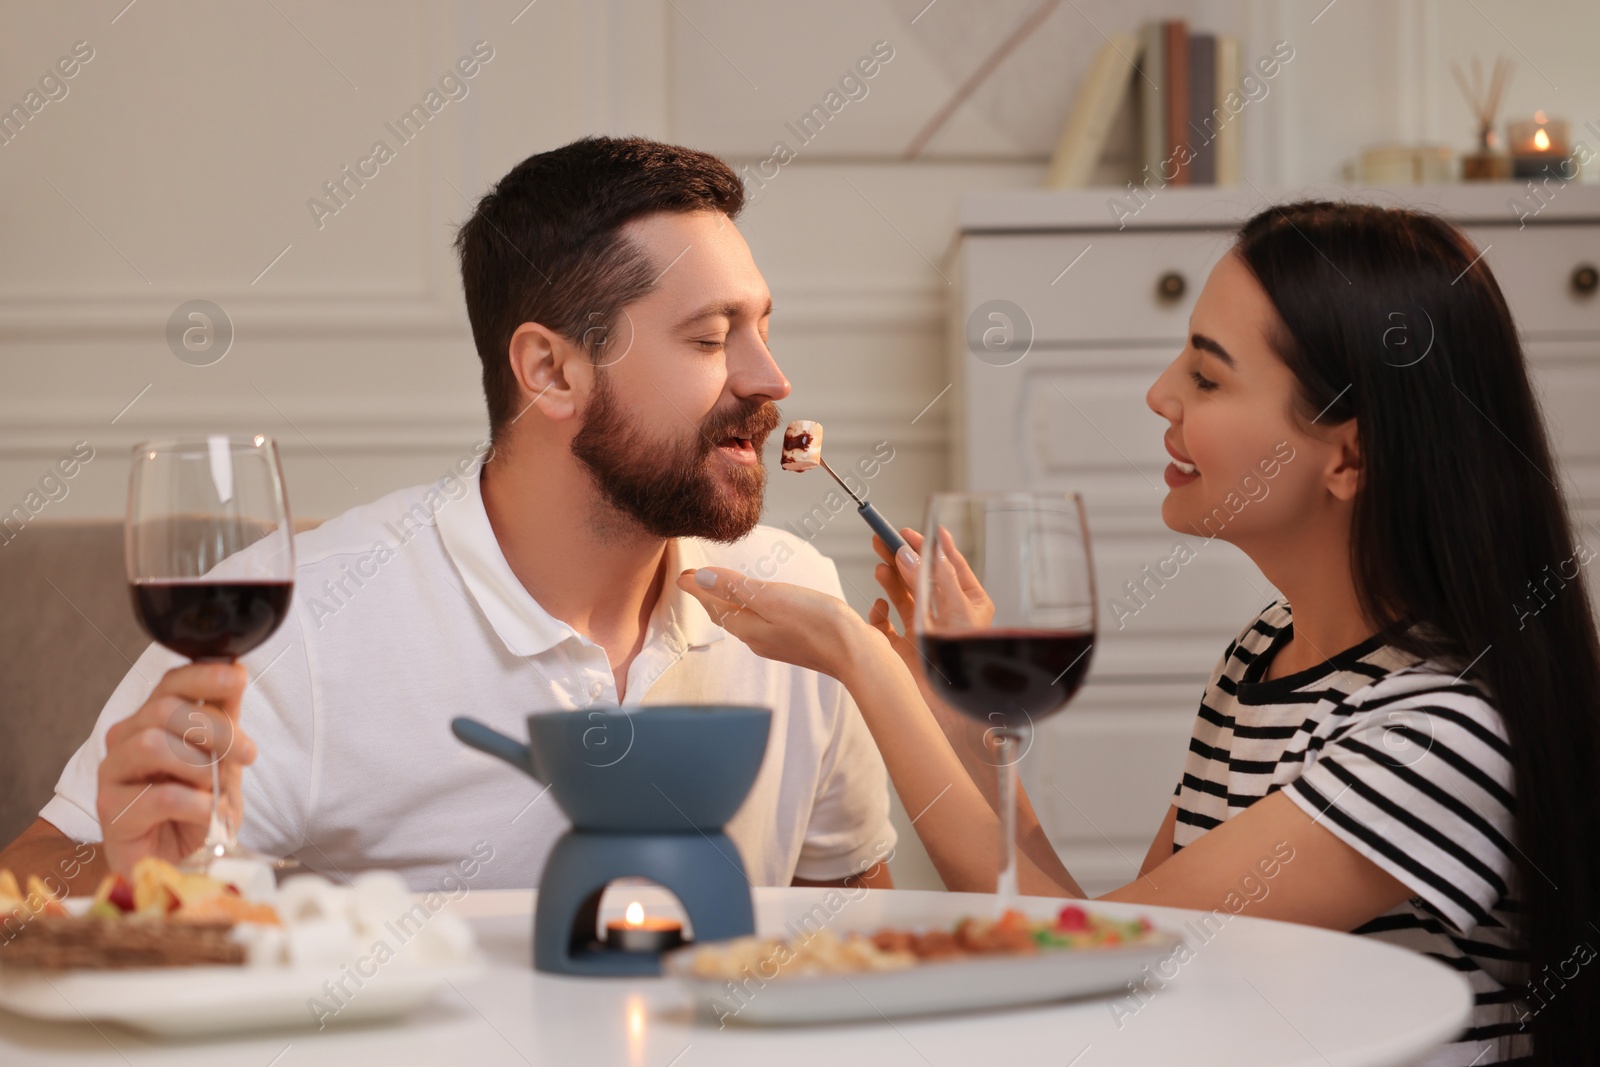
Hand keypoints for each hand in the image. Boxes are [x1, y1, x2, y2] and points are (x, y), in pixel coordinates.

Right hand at [95, 663, 255, 875]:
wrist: (180, 862)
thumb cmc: (199, 808)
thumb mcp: (223, 759)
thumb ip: (224, 719)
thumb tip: (235, 671)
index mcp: (152, 721)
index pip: (170, 682)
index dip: (203, 675)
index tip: (237, 677)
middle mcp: (126, 740)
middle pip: (164, 709)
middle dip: (215, 728)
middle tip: (246, 754)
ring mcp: (113, 774)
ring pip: (152, 745)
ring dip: (198, 766)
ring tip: (215, 789)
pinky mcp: (110, 812)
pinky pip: (158, 796)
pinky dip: (195, 804)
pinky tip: (207, 813)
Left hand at [675, 567, 883, 680]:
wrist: (857, 654)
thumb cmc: (819, 624)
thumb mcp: (772, 598)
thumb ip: (735, 588)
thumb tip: (698, 578)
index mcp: (748, 628)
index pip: (713, 605)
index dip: (697, 587)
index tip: (682, 573)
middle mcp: (759, 639)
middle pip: (726, 615)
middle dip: (709, 596)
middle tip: (695, 579)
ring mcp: (778, 642)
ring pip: (744, 619)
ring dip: (730, 602)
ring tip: (722, 588)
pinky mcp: (796, 640)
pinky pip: (764, 622)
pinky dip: (753, 608)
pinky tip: (762, 603)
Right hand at [869, 526, 994, 655]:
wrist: (952, 703)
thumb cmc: (964, 657)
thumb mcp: (956, 608)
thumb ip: (931, 576)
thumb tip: (909, 553)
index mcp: (968, 603)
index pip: (948, 565)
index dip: (930, 546)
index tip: (911, 531)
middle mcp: (945, 615)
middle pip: (920, 576)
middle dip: (902, 557)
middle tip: (883, 539)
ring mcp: (922, 631)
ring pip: (901, 595)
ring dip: (890, 579)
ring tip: (880, 566)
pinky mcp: (902, 648)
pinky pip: (884, 624)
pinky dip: (879, 612)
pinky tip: (879, 607)